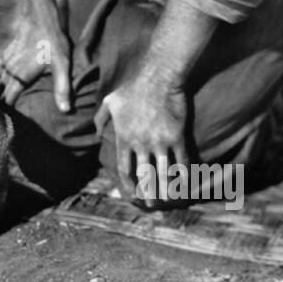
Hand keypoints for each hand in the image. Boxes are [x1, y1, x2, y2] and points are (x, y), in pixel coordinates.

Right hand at [0, 11, 71, 112]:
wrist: (39, 14)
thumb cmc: (52, 40)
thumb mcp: (61, 65)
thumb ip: (63, 87)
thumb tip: (66, 110)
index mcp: (19, 78)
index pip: (6, 102)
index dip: (3, 115)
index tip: (0, 128)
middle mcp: (8, 72)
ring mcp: (6, 62)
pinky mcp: (7, 55)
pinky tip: (0, 88)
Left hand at [94, 70, 188, 209]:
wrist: (159, 77)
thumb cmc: (132, 88)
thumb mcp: (109, 102)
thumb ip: (100, 120)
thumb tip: (97, 135)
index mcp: (124, 138)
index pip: (125, 168)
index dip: (129, 185)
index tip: (132, 195)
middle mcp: (141, 143)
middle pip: (144, 175)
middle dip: (148, 193)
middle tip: (152, 204)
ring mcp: (160, 141)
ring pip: (163, 173)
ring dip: (166, 189)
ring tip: (168, 199)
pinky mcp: (177, 136)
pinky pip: (181, 160)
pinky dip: (183, 173)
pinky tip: (185, 182)